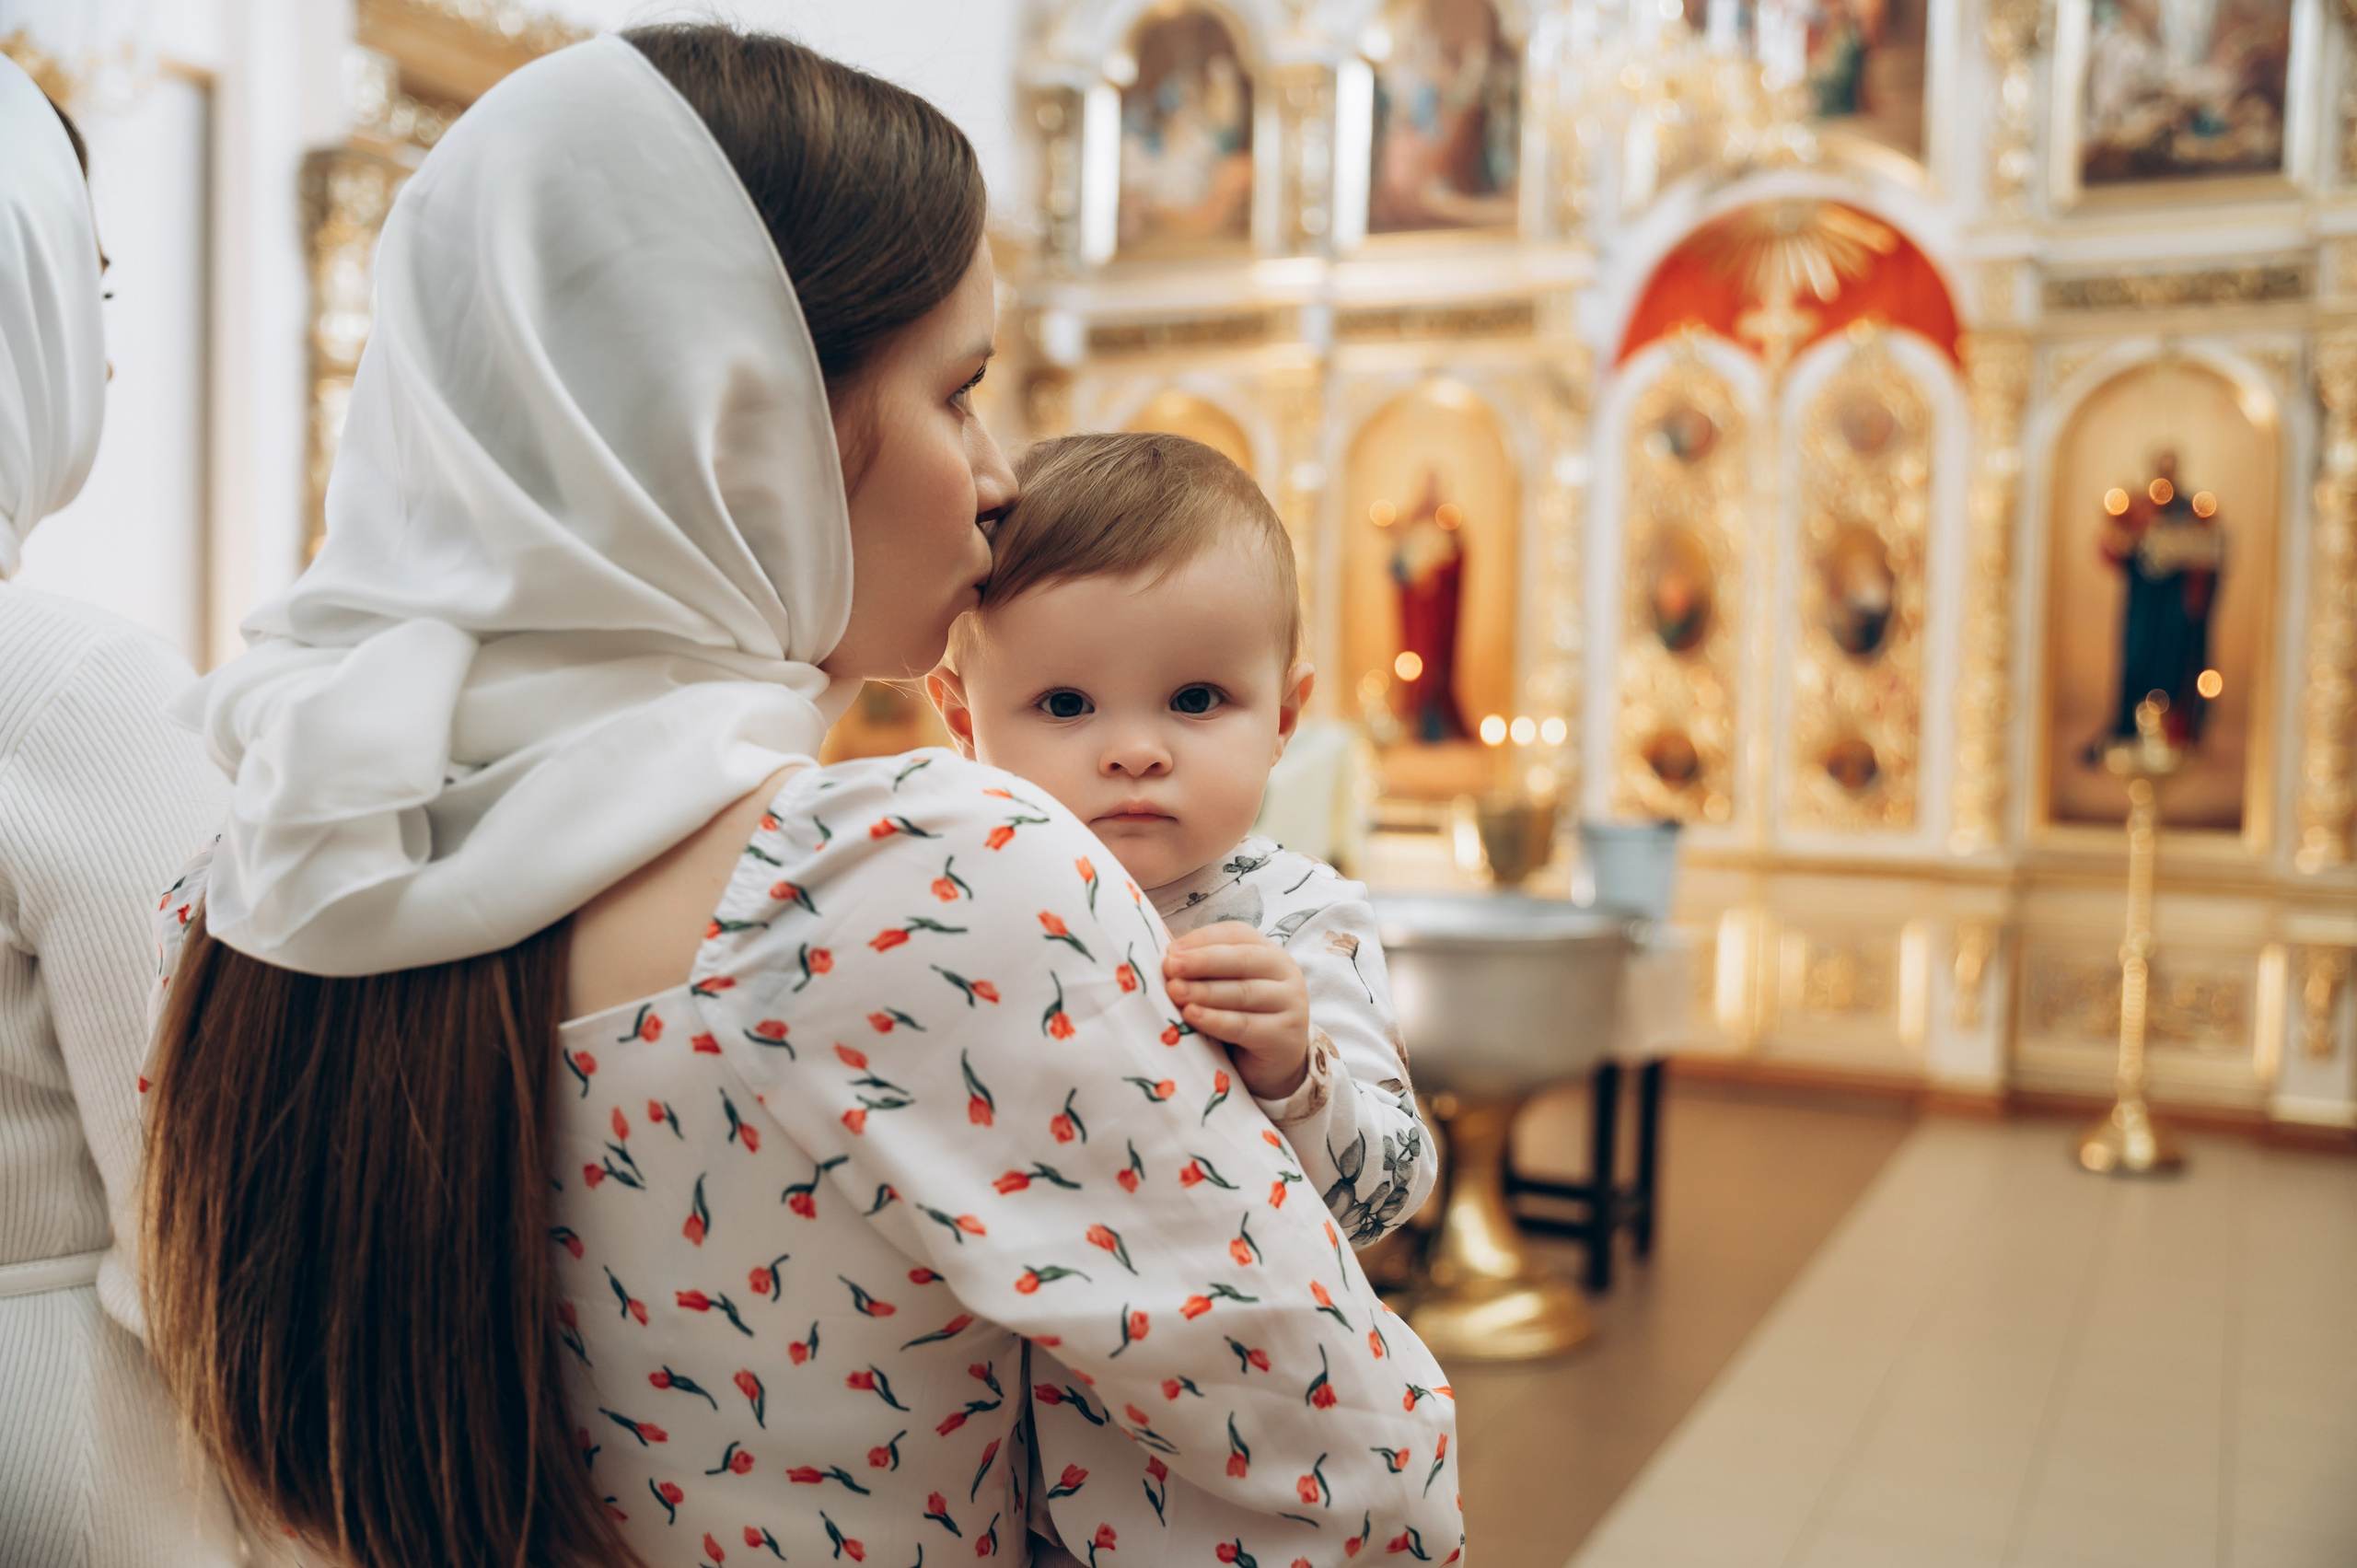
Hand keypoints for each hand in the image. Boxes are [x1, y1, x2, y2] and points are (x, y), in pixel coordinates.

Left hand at [1163, 921, 1310, 1100]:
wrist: (1275, 1063)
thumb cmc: (1243, 1017)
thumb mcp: (1226, 987)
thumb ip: (1205, 970)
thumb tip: (1168, 957)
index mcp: (1269, 952)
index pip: (1237, 934)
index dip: (1202, 940)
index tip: (1170, 951)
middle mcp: (1285, 972)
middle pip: (1242, 959)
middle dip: (1202, 961)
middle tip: (1170, 967)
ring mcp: (1290, 1003)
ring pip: (1243, 992)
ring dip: (1204, 991)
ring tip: (1174, 991)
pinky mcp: (1284, 1036)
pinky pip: (1245, 1025)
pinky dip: (1215, 1020)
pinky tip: (1191, 1016)